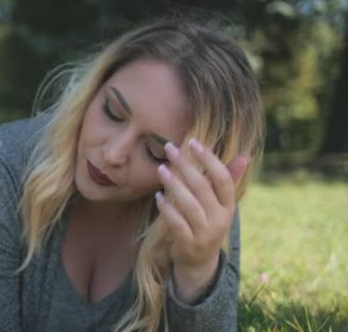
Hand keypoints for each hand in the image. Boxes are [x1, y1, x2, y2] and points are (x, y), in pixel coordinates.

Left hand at [154, 138, 248, 301]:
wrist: (200, 261)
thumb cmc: (208, 222)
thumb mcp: (219, 204)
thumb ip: (227, 180)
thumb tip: (245, 156)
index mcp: (229, 205)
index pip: (222, 178)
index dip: (209, 159)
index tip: (193, 142)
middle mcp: (220, 219)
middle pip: (202, 187)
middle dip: (185, 166)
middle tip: (170, 149)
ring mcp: (205, 233)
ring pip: (189, 204)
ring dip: (173, 184)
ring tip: (161, 169)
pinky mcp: (189, 244)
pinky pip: (177, 224)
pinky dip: (167, 209)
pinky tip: (157, 196)